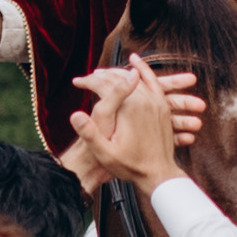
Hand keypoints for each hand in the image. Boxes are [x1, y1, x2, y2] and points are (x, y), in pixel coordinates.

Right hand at [64, 60, 185, 192]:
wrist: (158, 174)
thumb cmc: (131, 166)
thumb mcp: (105, 153)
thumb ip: (90, 134)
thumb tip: (74, 115)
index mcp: (129, 109)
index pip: (104, 85)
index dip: (87, 82)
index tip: (76, 82)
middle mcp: (144, 100)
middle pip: (118, 78)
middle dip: (100, 76)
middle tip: (86, 78)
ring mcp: (156, 102)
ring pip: (134, 77)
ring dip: (116, 73)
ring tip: (102, 74)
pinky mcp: (162, 105)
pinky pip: (152, 81)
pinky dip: (143, 69)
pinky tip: (135, 62)